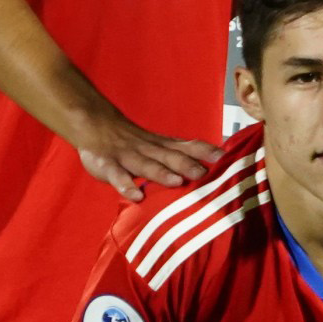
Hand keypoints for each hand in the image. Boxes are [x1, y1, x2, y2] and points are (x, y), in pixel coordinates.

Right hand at [72, 111, 220, 202]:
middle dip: (188, 165)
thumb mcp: (160, 146)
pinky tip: (135, 196)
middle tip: (205, 174)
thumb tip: (214, 169)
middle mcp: (149, 150)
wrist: (95, 125)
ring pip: (147, 165)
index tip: (226, 158)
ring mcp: (128, 157)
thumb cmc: (135, 142)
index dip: (206, 151)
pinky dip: (125, 186)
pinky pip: (117, 175)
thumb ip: (183, 155)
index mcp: (164, 146)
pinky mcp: (107, 165)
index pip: (189, 146)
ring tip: (177, 182)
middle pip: (171, 157)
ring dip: (162, 174)